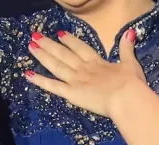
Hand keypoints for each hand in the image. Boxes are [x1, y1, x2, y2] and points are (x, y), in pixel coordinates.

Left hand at [24, 29, 146, 117]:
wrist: (125, 97)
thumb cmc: (131, 83)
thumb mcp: (131, 63)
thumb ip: (127, 48)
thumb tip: (130, 32)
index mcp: (97, 62)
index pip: (80, 48)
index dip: (70, 41)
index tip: (61, 34)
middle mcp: (83, 68)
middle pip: (63, 54)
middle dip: (49, 44)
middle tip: (36, 36)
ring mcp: (75, 79)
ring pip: (55, 65)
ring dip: (42, 55)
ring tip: (30, 46)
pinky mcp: (71, 93)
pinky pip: (52, 86)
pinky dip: (39, 80)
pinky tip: (27, 73)